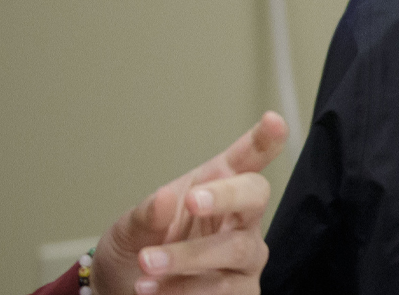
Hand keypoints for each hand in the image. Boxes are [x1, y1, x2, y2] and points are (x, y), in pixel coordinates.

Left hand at [91, 111, 287, 294]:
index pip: (248, 159)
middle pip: (255, 196)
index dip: (265, 140)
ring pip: (236, 249)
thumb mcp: (129, 229)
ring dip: (188, 257)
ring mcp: (245, 257)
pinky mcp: (243, 291)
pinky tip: (154, 291)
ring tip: (147, 264)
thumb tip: (165, 199)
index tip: (273, 120)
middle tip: (191, 201)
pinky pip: (226, 290)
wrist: (125, 294)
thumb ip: (146, 215)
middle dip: (226, 196)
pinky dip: (185, 290)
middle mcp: (240, 220)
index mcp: (216, 189)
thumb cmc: (139, 251)